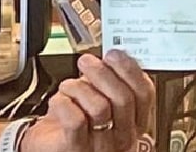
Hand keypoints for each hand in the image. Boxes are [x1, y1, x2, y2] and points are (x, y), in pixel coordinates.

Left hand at [22, 51, 155, 151]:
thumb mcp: (98, 99)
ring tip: (68, 86)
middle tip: (87, 62)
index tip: (115, 54)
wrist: (50, 149)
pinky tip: (59, 102)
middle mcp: (121, 137)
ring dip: (79, 88)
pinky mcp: (77, 148)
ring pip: (99, 107)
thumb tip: (112, 56)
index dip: (131, 69)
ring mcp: (101, 145)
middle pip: (124, 98)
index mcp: (132, 123)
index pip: (144, 94)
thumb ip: (108, 82)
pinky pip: (75, 119)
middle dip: (103, 73)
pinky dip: (63, 102)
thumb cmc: (73, 125)